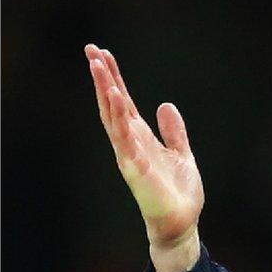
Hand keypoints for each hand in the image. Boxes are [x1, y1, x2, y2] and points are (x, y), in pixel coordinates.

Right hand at [85, 43, 204, 271]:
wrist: (181, 222)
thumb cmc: (179, 193)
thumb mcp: (181, 153)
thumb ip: (173, 131)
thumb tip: (166, 105)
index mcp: (140, 137)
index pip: (122, 101)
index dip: (113, 77)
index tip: (102, 53)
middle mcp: (130, 142)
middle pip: (111, 103)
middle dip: (101, 76)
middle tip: (90, 48)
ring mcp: (129, 153)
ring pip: (112, 116)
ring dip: (103, 89)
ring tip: (96, 64)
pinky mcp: (134, 166)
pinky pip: (122, 136)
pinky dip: (116, 115)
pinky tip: (112, 95)